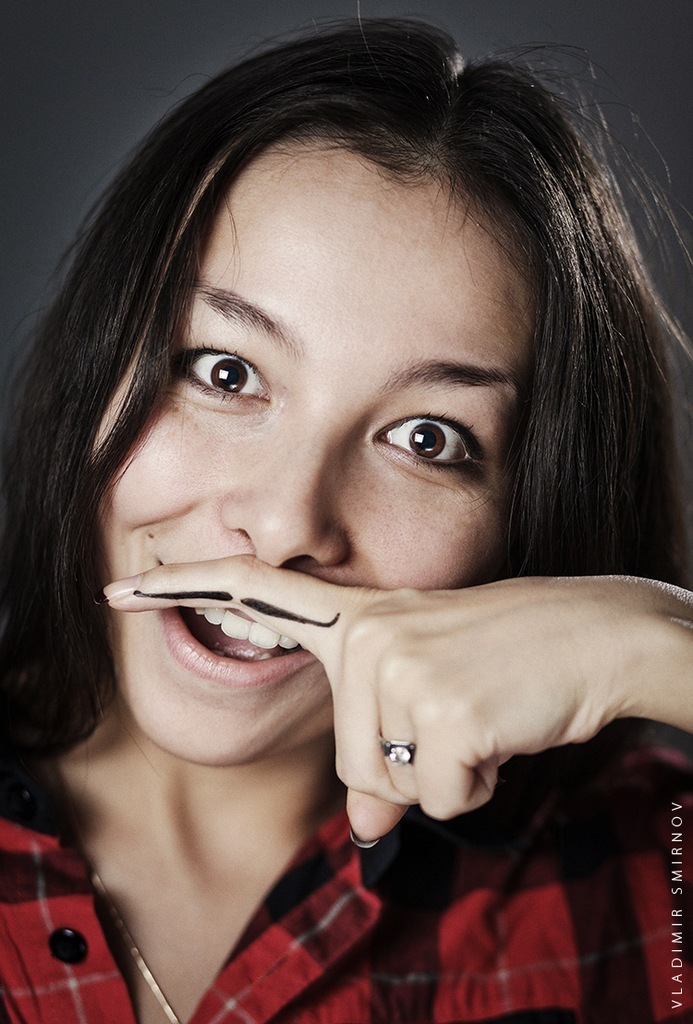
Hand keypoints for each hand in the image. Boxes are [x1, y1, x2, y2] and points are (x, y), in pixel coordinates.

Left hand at [102, 559, 692, 841]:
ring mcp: (400, 664)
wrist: (597, 634)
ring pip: (388, 785)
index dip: (186, 590)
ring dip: (444, 775)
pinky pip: (435, 796)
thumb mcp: (432, 696)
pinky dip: (476, 784)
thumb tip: (365, 828)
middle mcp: (368, 633)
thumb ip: (383, 749)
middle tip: (461, 715)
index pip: (260, 595)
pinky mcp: (438, 705)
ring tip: (482, 716)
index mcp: (361, 617)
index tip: (121, 588)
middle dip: (408, 770)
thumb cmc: (512, 660)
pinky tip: (500, 730)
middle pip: (351, 764)